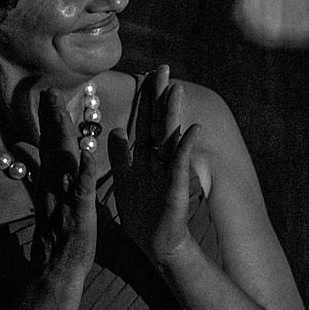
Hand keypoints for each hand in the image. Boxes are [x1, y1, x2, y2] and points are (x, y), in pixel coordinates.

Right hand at [26, 87, 98, 283]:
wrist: (58, 269)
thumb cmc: (60, 236)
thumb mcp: (51, 203)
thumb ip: (44, 178)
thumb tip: (31, 158)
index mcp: (55, 182)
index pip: (52, 146)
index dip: (50, 120)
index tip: (48, 95)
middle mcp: (56, 185)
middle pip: (54, 146)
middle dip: (52, 118)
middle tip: (48, 91)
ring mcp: (66, 197)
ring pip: (65, 160)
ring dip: (63, 134)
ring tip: (62, 109)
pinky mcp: (80, 211)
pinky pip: (82, 188)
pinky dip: (84, 171)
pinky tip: (89, 153)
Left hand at [107, 66, 208, 266]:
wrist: (157, 241)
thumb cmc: (143, 213)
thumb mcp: (125, 180)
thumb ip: (121, 154)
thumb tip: (114, 130)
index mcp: (143, 155)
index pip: (144, 119)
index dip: (145, 98)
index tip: (147, 74)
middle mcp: (156, 158)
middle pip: (157, 120)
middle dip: (159, 95)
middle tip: (163, 68)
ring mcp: (167, 170)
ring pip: (168, 136)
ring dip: (172, 113)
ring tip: (176, 89)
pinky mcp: (175, 185)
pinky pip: (179, 162)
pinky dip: (186, 145)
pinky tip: (194, 129)